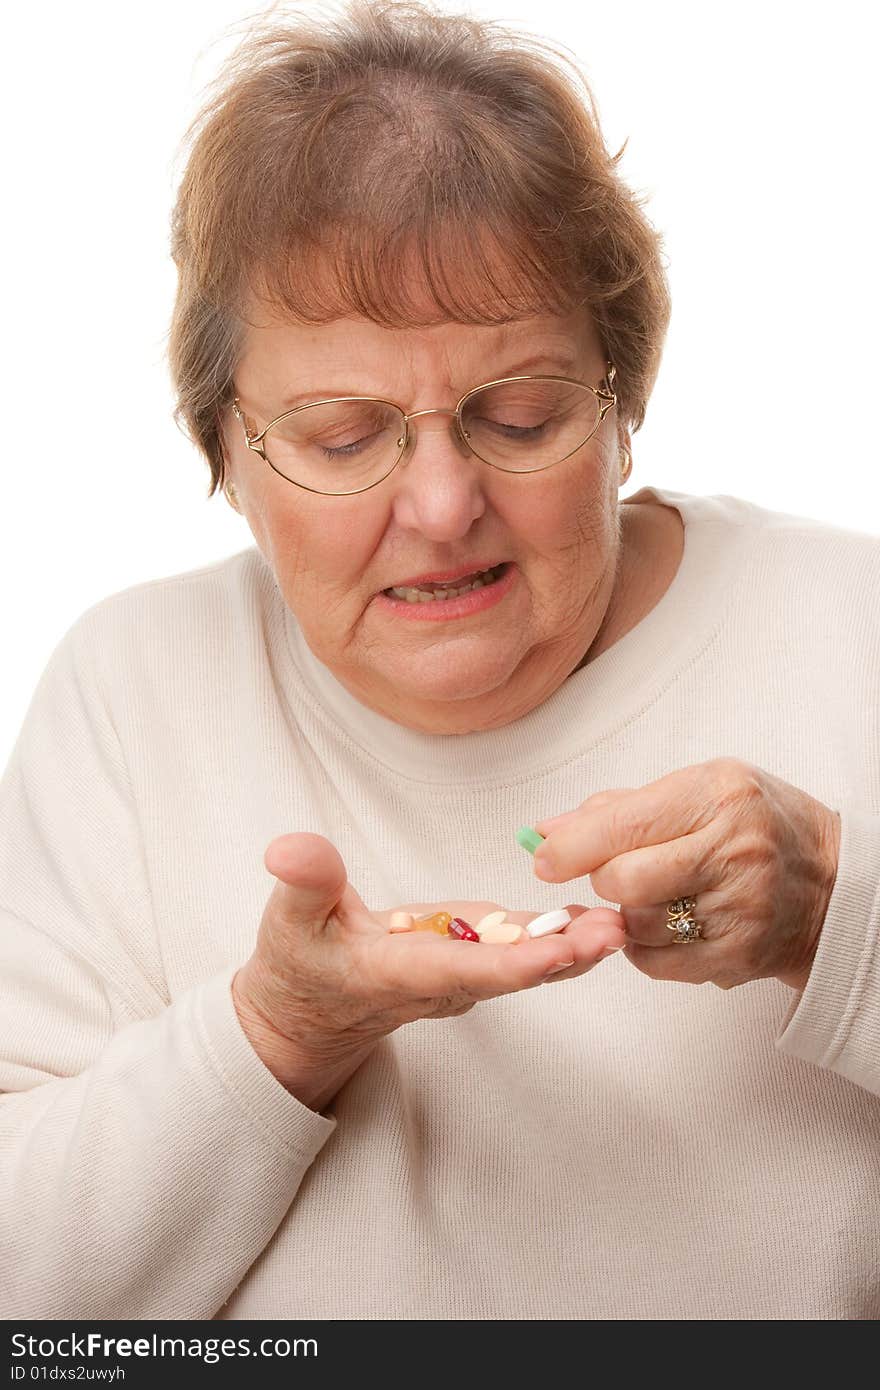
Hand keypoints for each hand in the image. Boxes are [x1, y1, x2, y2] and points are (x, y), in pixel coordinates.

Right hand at [233, 833, 626, 1108]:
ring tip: (623, 918)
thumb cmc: (297, 965)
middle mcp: (442, 982)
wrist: (309, 1012)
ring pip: (524, 963)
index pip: (464, 971)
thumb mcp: (287, 922)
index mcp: (399, 974)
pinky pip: (520, 951)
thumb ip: (302, 884)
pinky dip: (559, 935)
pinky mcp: (470, 959)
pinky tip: (598, 914)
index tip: (561, 951)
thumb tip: (293, 847)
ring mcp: (461, 974)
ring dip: (574, 945)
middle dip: (565, 955)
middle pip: (511, 972)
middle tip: (617, 929)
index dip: (515, 963)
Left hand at [533, 757, 840, 991]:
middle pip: (623, 881)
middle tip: (614, 874)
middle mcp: (734, 851)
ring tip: (658, 896)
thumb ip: (620, 808)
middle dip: (602, 880)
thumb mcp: (699, 790)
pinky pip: (655, 962)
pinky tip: (670, 925)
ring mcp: (740, 908)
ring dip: (627, 914)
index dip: (570, 847)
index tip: (546, 858)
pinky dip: (646, 947)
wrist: (832, 882)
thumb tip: (547, 830)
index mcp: (718, 796)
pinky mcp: (738, 956)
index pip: (623, 824)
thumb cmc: (756, 826)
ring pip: (636, 924)